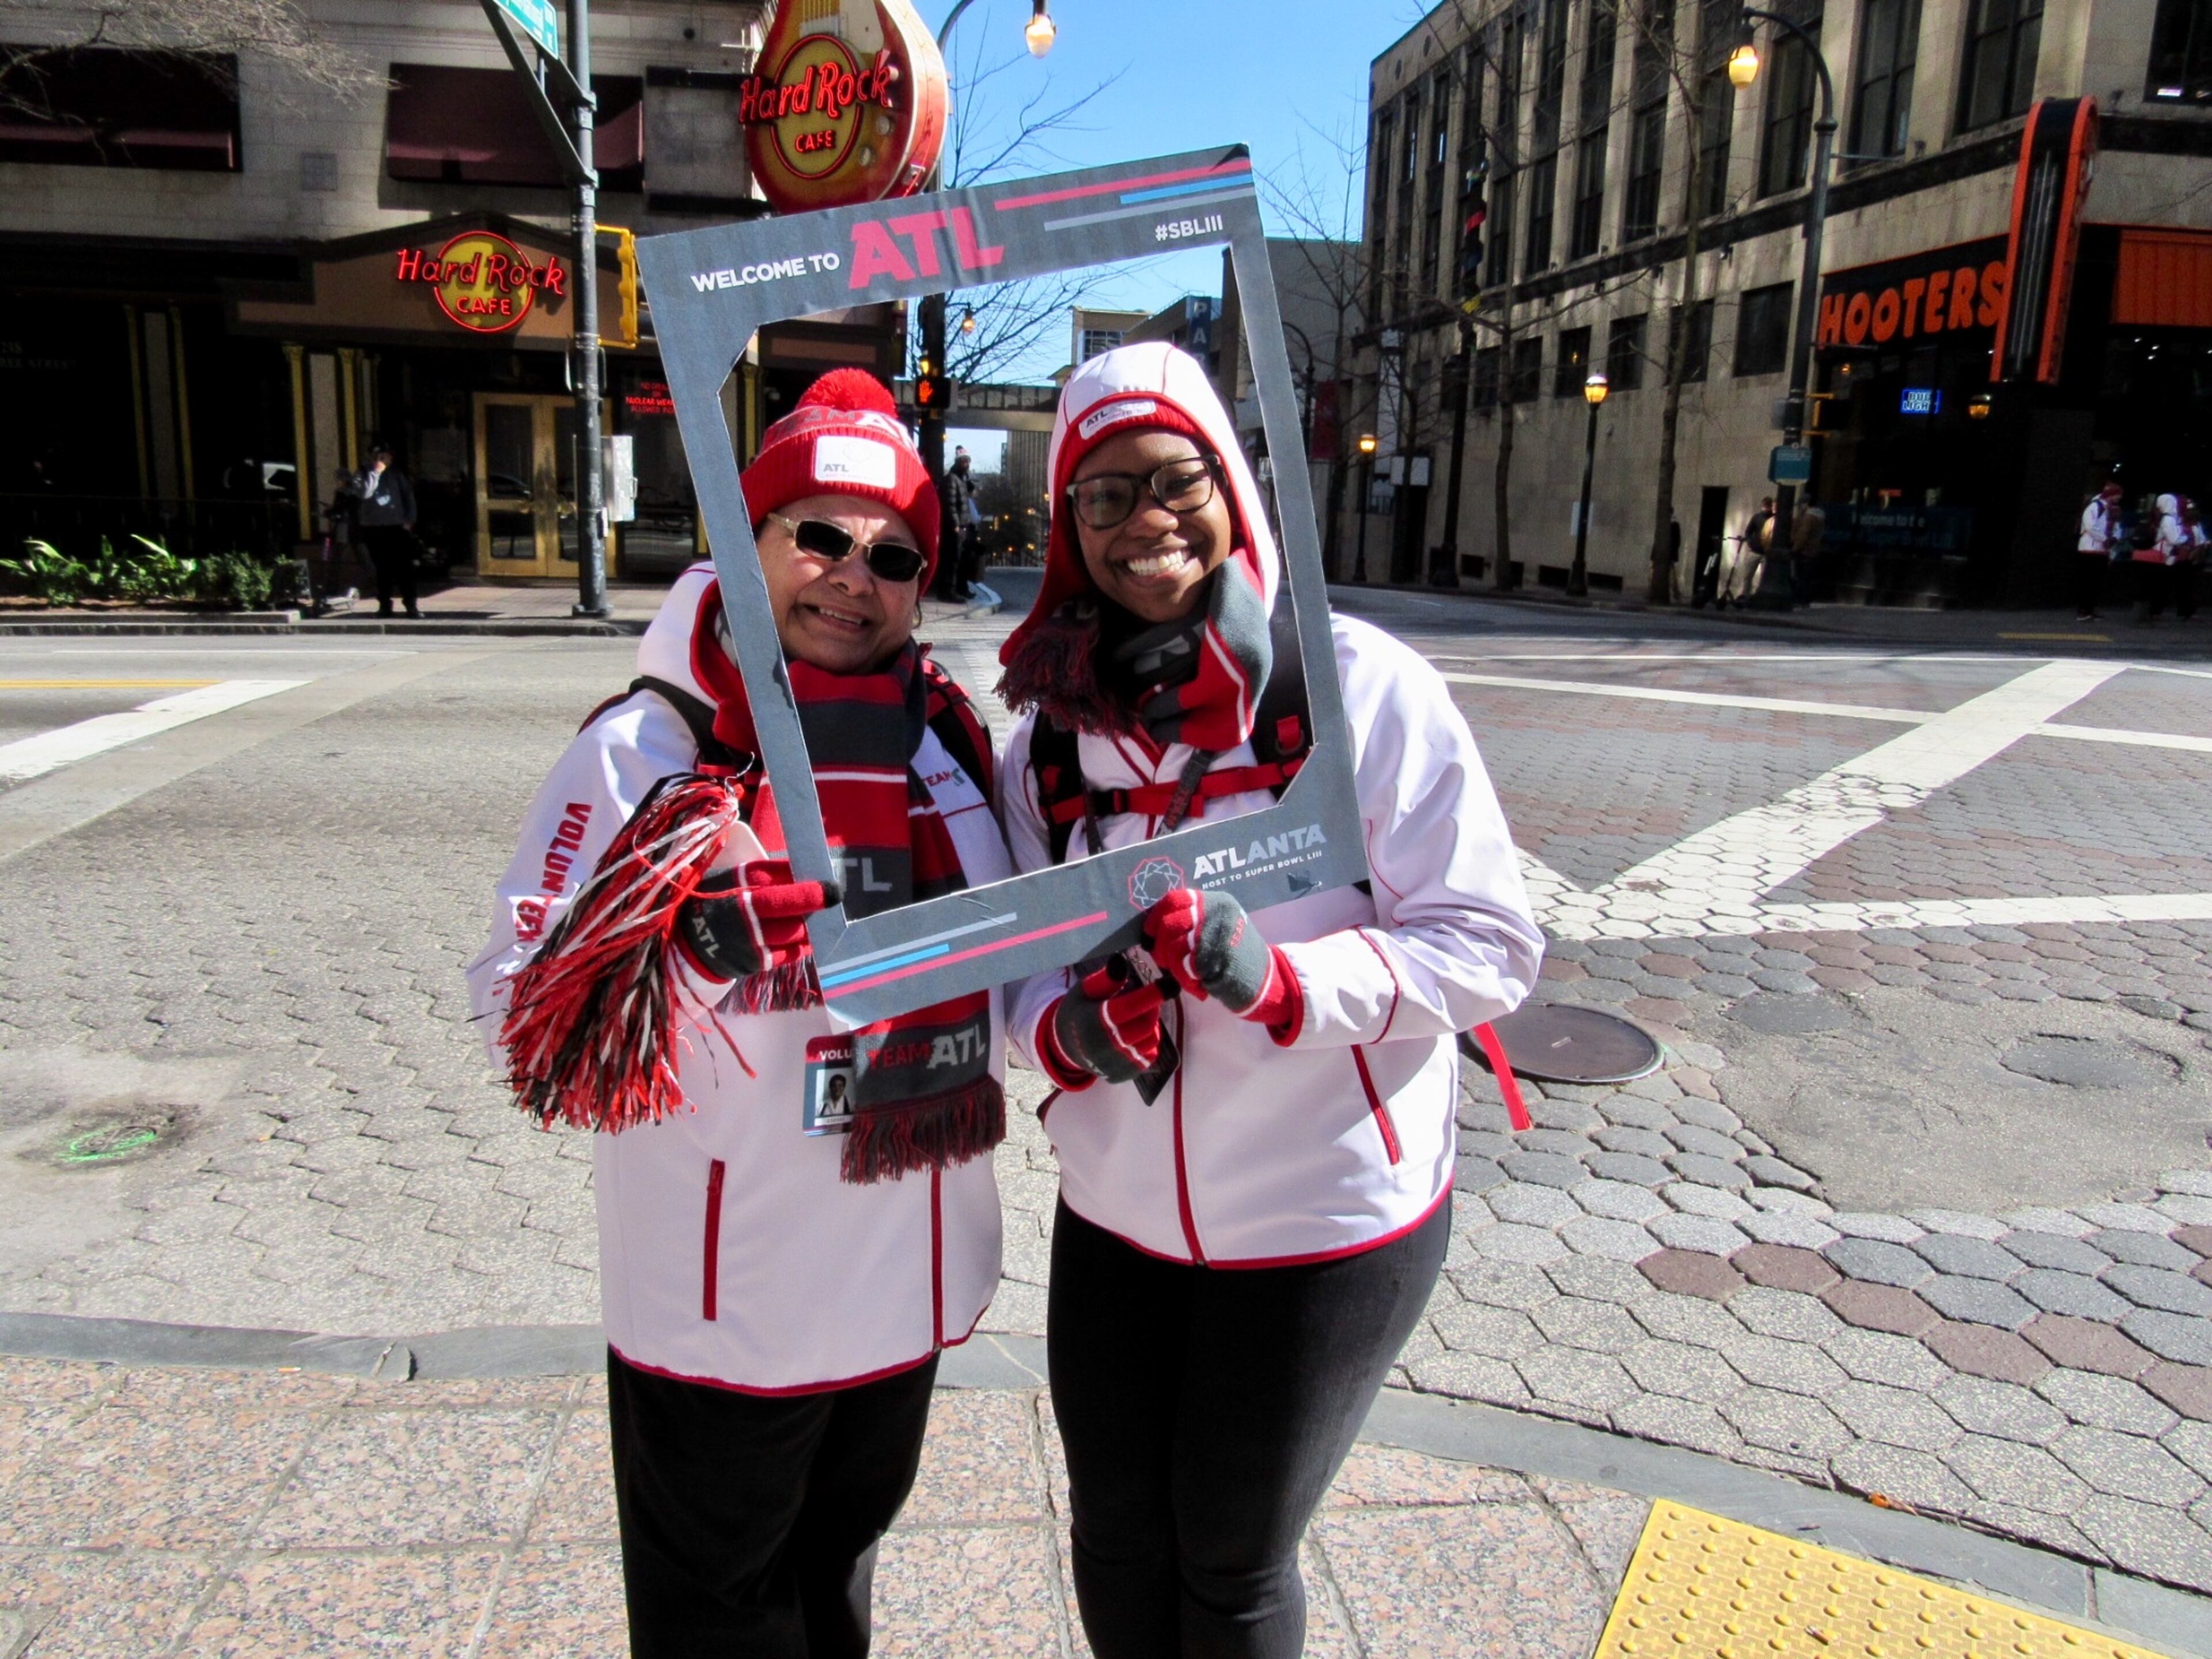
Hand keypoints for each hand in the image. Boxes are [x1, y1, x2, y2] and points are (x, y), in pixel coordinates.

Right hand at [677, 859, 840, 980]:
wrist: (685, 943)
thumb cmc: (716, 903)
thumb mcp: (728, 878)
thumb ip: (760, 874)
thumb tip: (798, 871)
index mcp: (736, 882)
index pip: (773, 874)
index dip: (799, 874)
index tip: (822, 873)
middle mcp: (741, 909)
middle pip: (784, 903)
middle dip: (813, 898)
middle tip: (835, 895)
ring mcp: (748, 938)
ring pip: (791, 931)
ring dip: (808, 926)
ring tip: (819, 920)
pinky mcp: (753, 962)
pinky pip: (787, 955)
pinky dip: (800, 947)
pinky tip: (806, 940)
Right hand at [1045, 964, 1164, 1085]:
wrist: (1065, 1046)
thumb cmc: (1078, 1012)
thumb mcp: (1084, 991)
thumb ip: (1104, 979)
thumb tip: (1122, 963)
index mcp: (1093, 1022)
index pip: (1129, 1007)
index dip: (1152, 995)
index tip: (1170, 984)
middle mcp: (1103, 1047)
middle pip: (1144, 1026)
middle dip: (1152, 1009)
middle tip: (1149, 1000)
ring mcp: (1113, 1064)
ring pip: (1150, 1042)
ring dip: (1151, 1026)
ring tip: (1141, 1017)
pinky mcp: (1121, 1075)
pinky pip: (1147, 1058)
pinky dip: (1147, 1043)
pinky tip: (1136, 1035)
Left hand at [1143, 889, 1302, 1034]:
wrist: (1264, 980)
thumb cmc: (1235, 955)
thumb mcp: (1218, 926)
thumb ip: (1191, 919)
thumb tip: (1153, 923)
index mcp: (1216, 901)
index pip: (1174, 899)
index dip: (1155, 916)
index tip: (1149, 932)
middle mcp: (1216, 912)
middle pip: (1168, 923)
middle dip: (1159, 946)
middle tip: (1164, 960)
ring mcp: (1215, 933)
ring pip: (1172, 947)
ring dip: (1171, 966)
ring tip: (1184, 974)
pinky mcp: (1214, 958)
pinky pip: (1182, 967)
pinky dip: (1184, 980)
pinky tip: (1197, 985)